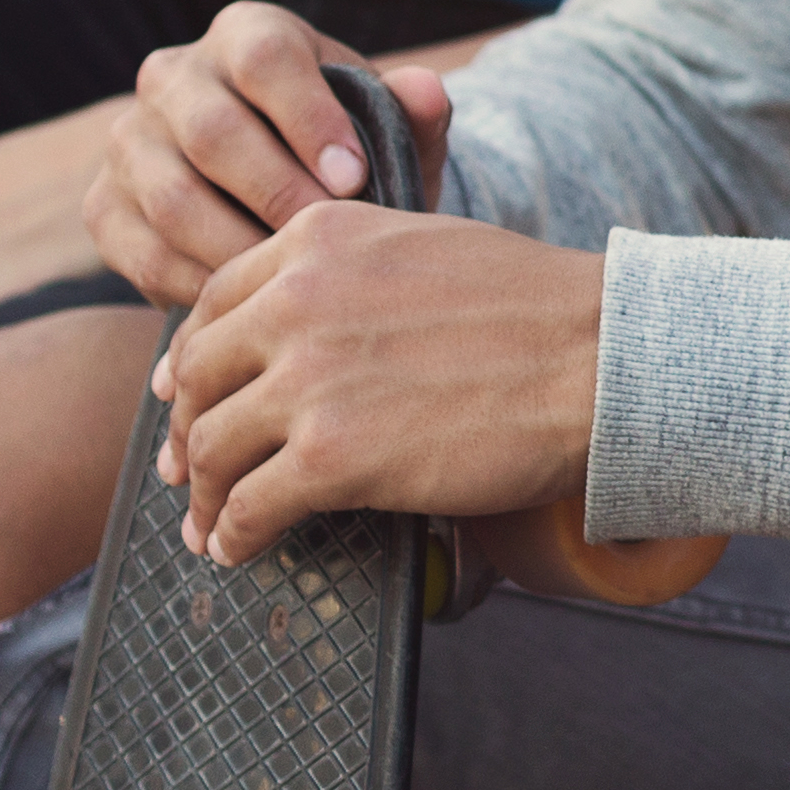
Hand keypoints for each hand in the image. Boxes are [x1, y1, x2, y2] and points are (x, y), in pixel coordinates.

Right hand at [92, 1, 457, 307]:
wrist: (283, 198)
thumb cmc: (346, 157)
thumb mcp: (388, 132)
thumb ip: (413, 113)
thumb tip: (426, 89)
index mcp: (246, 33)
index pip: (265, 57)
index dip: (308, 118)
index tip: (353, 179)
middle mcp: (173, 75)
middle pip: (212, 132)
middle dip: (277, 194)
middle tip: (326, 243)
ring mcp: (129, 141)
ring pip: (172, 198)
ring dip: (239, 248)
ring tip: (294, 281)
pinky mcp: (105, 207)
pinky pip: (145, 254)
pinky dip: (201, 286)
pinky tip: (250, 303)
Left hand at [156, 204, 610, 564]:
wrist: (602, 359)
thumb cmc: (537, 307)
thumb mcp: (425, 245)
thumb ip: (349, 271)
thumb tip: (304, 327)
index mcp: (317, 240)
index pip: (213, 303)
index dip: (193, 361)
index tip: (189, 395)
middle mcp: (296, 301)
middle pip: (200, 378)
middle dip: (187, 432)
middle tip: (189, 470)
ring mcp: (309, 381)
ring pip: (211, 448)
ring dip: (203, 496)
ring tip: (210, 525)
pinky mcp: (331, 457)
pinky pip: (249, 506)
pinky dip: (232, 535)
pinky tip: (237, 548)